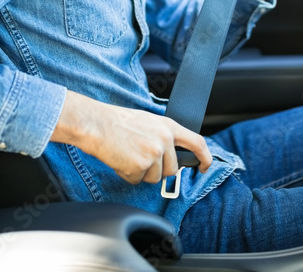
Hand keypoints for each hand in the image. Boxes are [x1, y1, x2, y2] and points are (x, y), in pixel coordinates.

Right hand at [50, 91, 212, 183]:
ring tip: (128, 155)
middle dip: (158, 170)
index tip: (205, 167)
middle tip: (140, 157)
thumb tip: (171, 154)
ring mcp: (153, 154)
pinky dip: (129, 175)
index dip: (205, 157)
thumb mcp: (149, 122)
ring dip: (142, 173)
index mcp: (169, 126)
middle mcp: (164, 140)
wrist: (97, 124)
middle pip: (172, 169)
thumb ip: (164, 136)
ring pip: (155, 178)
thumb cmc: (118, 122)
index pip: (197, 143)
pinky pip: (138, 181)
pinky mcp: (141, 167)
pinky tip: (121, 160)